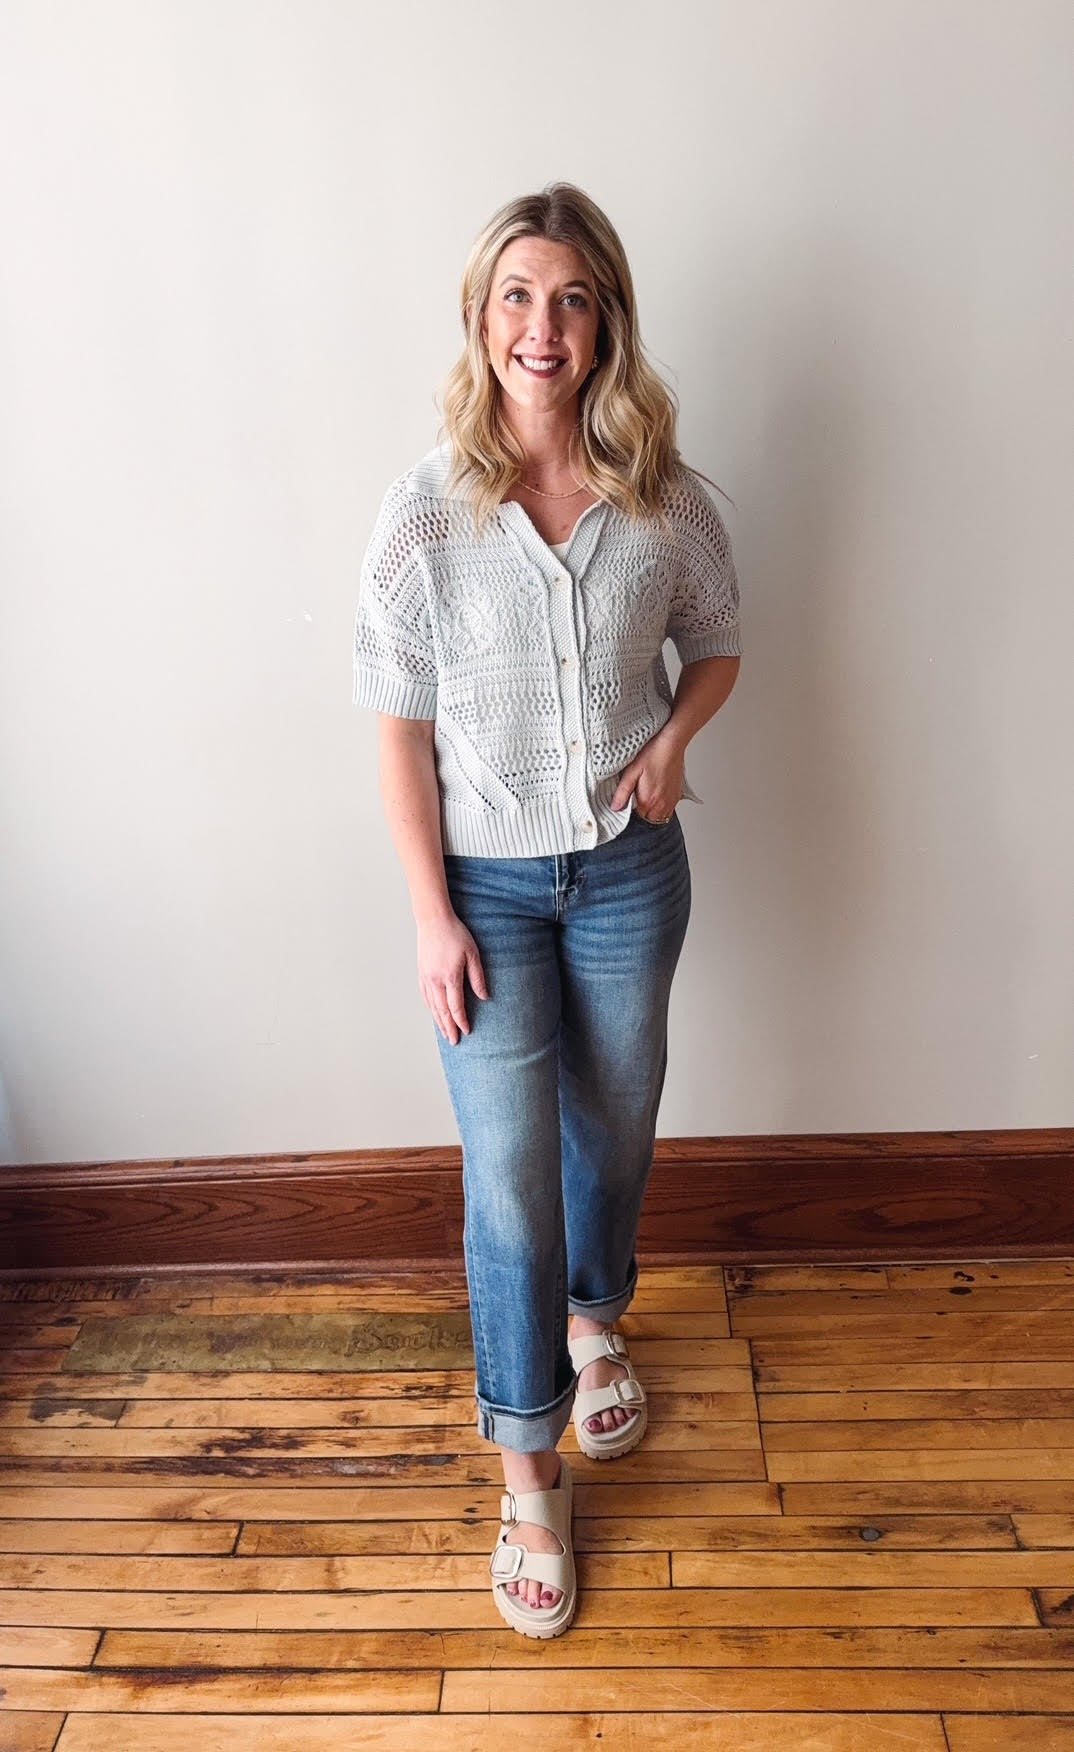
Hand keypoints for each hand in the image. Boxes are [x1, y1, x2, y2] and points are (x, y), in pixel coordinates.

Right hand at [417, 912, 488, 1044]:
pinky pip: (425, 997)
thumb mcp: (472, 954)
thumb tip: (484, 996)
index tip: (467, 1031)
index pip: (456, 1006)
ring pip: (432, 1006)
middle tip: (454, 1041)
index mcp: (450, 977)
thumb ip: (478, 977)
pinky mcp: (421, 973)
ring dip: (439, 1021)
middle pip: (442, 1011)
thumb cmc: (455, 934)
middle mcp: (435, 981)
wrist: (433, 920)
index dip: (461, 1020)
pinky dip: (430, 1009)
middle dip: (449, 1028)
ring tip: (445, 1033)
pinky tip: (434, 1014)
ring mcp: (426, 978)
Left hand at [610, 724, 684, 819]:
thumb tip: (615, 807)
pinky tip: (657, 793)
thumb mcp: (631, 771)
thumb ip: (623, 792)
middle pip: (647, 819)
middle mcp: (662, 804)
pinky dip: (661, 806)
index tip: (627, 802)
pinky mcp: (677, 795)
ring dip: (652, 811)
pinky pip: (669, 809)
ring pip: (659, 816)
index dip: (629, 811)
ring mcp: (671, 801)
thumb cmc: (653, 754)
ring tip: (646, 795)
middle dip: (641, 812)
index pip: (635, 818)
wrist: (671, 744)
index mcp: (648, 801)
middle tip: (636, 797)